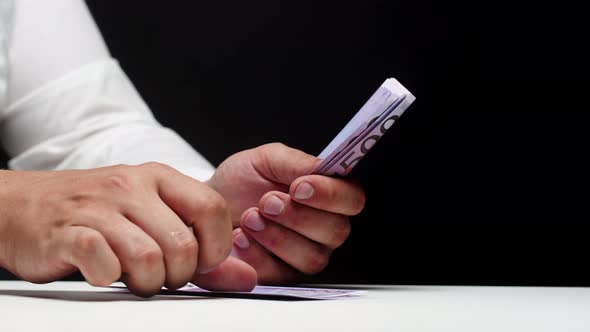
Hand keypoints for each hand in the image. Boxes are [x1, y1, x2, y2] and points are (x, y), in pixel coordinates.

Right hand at [0, 163, 255, 296]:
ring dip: (147, 282)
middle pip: (183, 243)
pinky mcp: (67, 232)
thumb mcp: (153, 218)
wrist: (24, 206)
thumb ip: (203, 249)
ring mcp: (98, 207)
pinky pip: (104, 261)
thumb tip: (248, 277)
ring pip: (148, 257)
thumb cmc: (97, 214)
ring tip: (135, 277)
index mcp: (158, 177)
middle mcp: (130, 185)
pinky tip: (104, 271)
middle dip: (180, 274)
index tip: (201, 262)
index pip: (212, 208)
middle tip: (162, 274)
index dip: (216, 246)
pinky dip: (110, 277)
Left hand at [206, 143, 365, 283]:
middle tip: (267, 202)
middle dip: (298, 216)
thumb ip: (296, 163)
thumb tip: (321, 168)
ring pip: (312, 257)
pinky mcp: (282, 276)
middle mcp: (323, 228)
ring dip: (276, 236)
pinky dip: (256, 254)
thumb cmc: (240, 182)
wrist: (209, 204)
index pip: (352, 199)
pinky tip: (240, 237)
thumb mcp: (266, 160)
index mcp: (327, 195)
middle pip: (336, 231)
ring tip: (249, 217)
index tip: (299, 187)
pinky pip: (281, 274)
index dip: (330, 195)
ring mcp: (305, 254)